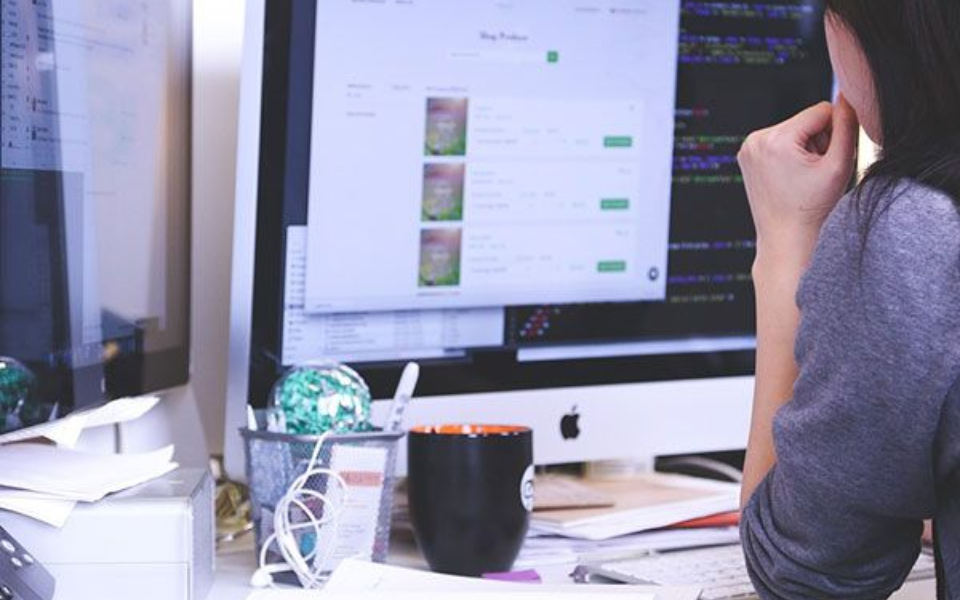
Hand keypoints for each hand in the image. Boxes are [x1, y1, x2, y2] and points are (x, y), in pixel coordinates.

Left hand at [738, 96, 858, 268]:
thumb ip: (848, 125)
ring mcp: (747, 148)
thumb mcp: (839, 164)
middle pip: (805, 121)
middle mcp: (755, 139)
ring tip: (802, 177)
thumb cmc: (813, 207)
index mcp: (776, 139)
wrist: (785, 237)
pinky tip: (790, 177)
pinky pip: (778, 142)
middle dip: (817, 141)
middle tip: (814, 172)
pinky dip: (789, 154)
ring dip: (804, 148)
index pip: (821, 110)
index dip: (835, 132)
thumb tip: (849, 95)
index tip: (830, 158)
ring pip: (793, 131)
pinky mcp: (746, 156)